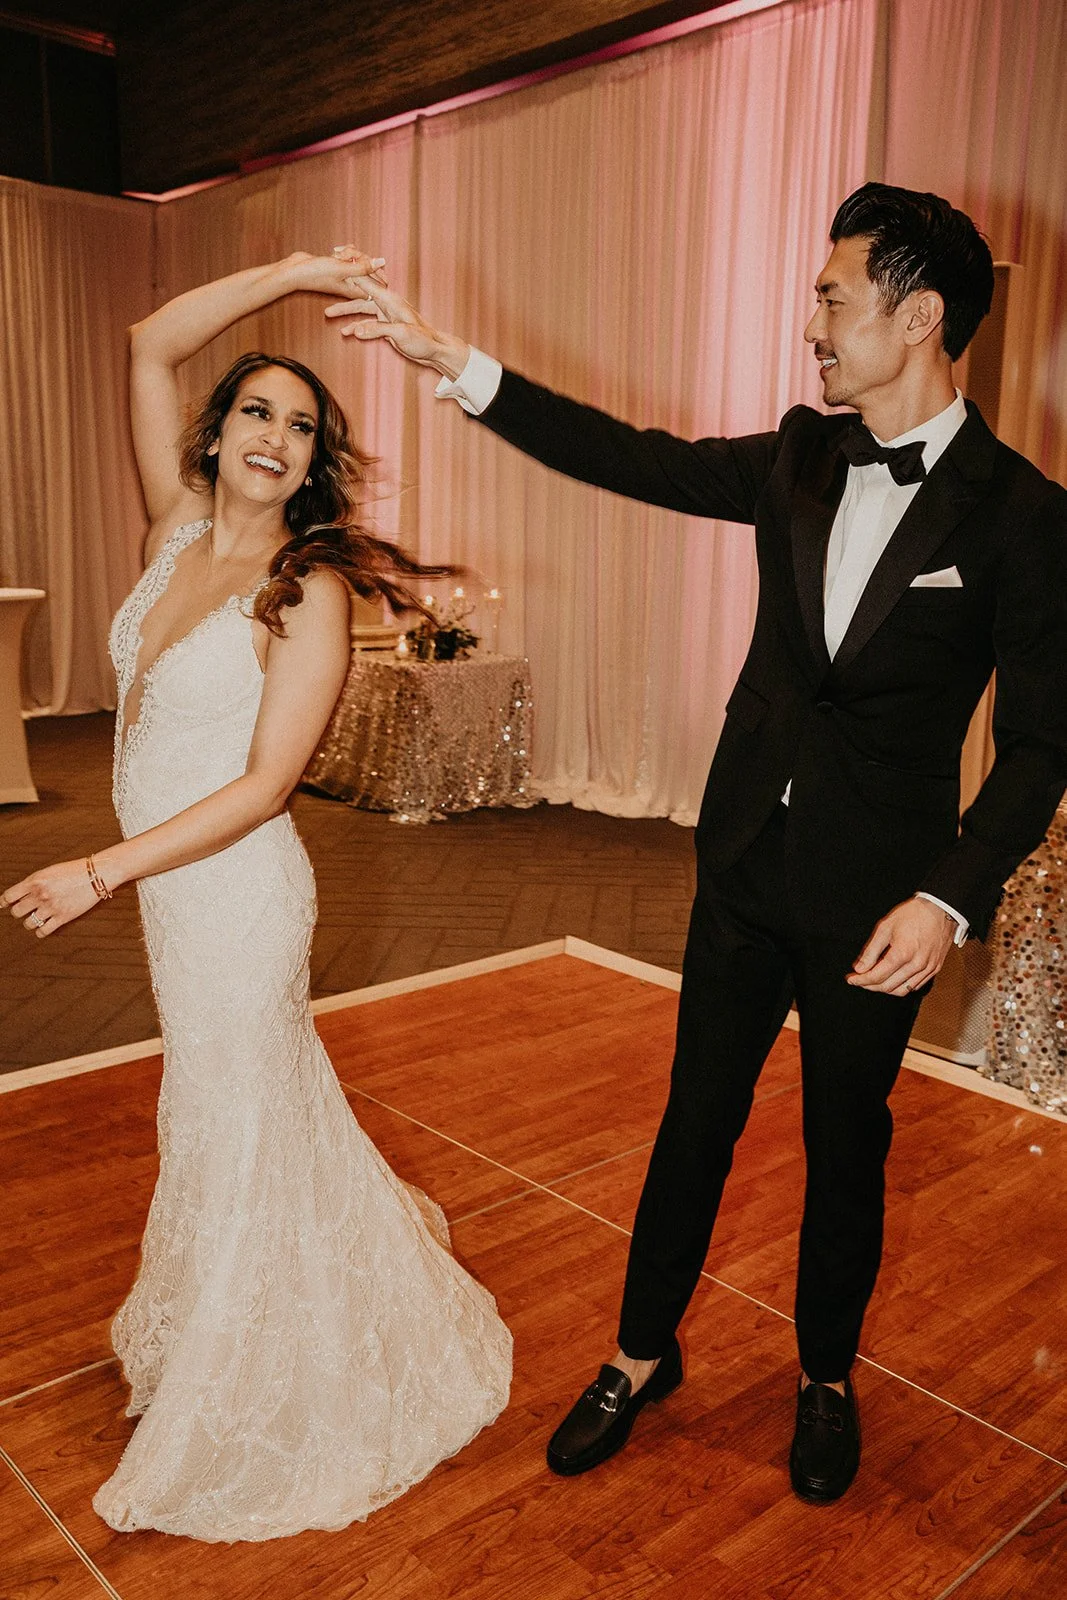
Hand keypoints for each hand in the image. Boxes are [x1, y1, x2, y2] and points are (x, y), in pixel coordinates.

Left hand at [2, 858, 106, 938]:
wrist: (95, 875)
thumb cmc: (73, 871)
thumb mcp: (48, 871)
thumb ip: (33, 882)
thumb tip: (19, 894)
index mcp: (35, 881)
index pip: (9, 896)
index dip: (4, 901)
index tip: (4, 904)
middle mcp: (41, 894)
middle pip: (16, 911)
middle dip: (18, 911)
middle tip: (25, 910)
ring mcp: (51, 907)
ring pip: (28, 923)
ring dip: (29, 922)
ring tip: (36, 917)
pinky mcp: (63, 917)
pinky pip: (43, 931)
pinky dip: (40, 932)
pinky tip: (44, 926)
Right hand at [278, 248, 387, 299]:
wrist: (296, 270)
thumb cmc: (316, 274)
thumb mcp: (343, 269)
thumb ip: (363, 267)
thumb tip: (382, 262)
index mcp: (356, 290)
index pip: (378, 283)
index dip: (376, 271)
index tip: (366, 263)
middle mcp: (352, 284)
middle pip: (368, 267)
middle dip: (358, 257)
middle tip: (345, 257)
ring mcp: (346, 275)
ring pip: (358, 258)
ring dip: (348, 253)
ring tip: (336, 255)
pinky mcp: (339, 266)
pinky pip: (349, 255)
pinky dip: (342, 252)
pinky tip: (334, 252)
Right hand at [324, 279, 469, 376]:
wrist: (434, 350)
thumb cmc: (423, 340)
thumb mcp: (400, 334)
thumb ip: (379, 330)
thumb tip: (358, 331)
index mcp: (391, 300)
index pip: (367, 285)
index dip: (352, 277)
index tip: (338, 269)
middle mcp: (387, 304)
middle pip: (360, 297)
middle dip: (342, 299)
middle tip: (325, 300)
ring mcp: (387, 314)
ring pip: (362, 310)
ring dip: (346, 313)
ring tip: (329, 314)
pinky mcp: (388, 325)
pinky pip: (368, 324)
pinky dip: (357, 327)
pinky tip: (347, 332)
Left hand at [847, 896, 954, 996]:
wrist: (940, 909)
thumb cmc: (913, 914)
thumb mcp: (885, 927)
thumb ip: (871, 951)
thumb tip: (860, 968)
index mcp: (902, 953)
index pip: (877, 976)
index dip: (861, 980)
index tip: (851, 979)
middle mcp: (916, 964)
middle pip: (888, 986)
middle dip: (870, 985)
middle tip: (859, 980)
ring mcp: (928, 968)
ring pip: (902, 990)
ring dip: (885, 989)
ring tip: (874, 981)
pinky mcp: (935, 968)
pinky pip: (915, 986)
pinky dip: (900, 987)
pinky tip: (892, 979)